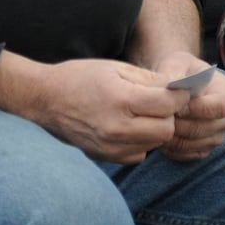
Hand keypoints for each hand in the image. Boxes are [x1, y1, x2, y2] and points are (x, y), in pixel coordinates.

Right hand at [2, 57, 184, 164]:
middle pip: (167, 129)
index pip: (168, 104)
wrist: (45, 99)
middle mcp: (118, 128)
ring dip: (155, 128)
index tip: (179, 90)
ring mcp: (111, 147)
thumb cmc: (80, 77)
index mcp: (121, 99)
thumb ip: (148, 80)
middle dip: (169, 115)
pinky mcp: (106, 157)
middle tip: (160, 102)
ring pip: (155, 144)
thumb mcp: (115, 67)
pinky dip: (140, 141)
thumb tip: (177, 89)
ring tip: (141, 113)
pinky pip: (139, 154)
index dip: (179, 95)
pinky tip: (127, 126)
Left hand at [156, 63, 224, 161]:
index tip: (177, 106)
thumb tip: (171, 85)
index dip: (199, 108)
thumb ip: (174, 73)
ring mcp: (217, 135)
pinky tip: (159, 137)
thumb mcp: (175, 63)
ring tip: (156, 126)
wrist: (175, 84)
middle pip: (207, 128)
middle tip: (159, 117)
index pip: (220, 106)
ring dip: (175, 138)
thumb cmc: (177, 70)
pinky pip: (190, 155)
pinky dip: (173, 149)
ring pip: (197, 144)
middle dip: (181, 124)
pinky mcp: (204, 149)